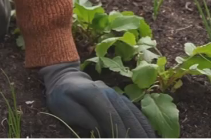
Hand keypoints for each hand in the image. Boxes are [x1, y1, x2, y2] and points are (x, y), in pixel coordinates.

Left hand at [38, 62, 154, 137]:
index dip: (120, 132)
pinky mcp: (118, 98)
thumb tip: (100, 129)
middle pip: (126, 115)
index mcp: (94, 95)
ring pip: (132, 112)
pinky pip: (133, 109)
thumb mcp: (64, 108)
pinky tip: (149, 132)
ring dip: (143, 129)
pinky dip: (142, 121)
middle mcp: (108, 93)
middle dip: (137, 133)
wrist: (65, 78)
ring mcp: (115, 94)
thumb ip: (82, 118)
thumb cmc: (61, 97)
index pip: (111, 117)